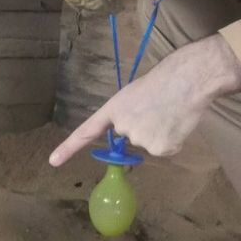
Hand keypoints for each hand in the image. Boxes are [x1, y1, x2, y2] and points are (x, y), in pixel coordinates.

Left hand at [48, 35, 240, 165]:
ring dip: (163, 133)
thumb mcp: (137, 95)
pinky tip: (178, 122)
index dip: (69, 148)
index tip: (53, 161)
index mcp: (114, 108)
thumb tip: (134, 133)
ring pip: (151, 144)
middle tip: (160, 108)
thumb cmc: (165, 81)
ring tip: (171, 112)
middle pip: (132, 138)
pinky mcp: (159, 148)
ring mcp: (140, 138)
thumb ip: (129, 114)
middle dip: (146, 128)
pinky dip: (174, 139)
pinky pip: (166, 149)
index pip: (87, 131)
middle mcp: (122, 126)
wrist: (188, 79)